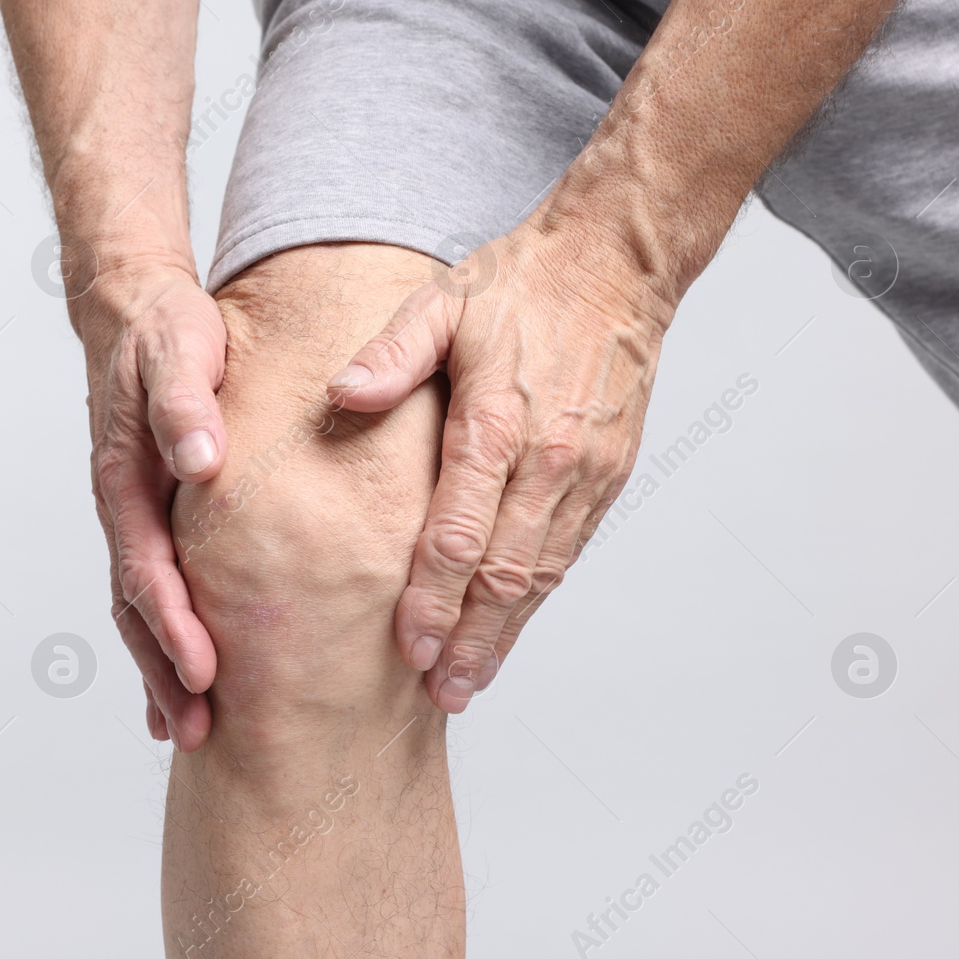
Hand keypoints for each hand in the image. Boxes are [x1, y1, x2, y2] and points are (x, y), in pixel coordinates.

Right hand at [73, 259, 228, 749]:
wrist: (138, 314)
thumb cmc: (166, 331)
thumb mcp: (180, 350)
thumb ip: (186, 403)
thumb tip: (200, 460)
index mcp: (124, 477)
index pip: (147, 565)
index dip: (174, 622)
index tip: (205, 672)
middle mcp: (121, 508)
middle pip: (136, 607)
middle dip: (163, 672)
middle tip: (197, 731)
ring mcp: (132, 518)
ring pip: (139, 609)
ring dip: (159, 670)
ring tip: (189, 730)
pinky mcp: (150, 519)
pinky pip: (150, 591)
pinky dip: (160, 642)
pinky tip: (179, 687)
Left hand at [326, 225, 674, 713]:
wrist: (617, 266)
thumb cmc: (520, 285)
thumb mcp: (442, 304)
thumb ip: (391, 356)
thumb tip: (341, 395)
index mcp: (498, 422)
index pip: (461, 532)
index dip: (435, 596)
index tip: (409, 646)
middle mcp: (548, 461)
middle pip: (507, 574)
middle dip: (471, 640)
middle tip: (440, 692)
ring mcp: (585, 475)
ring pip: (543, 575)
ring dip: (508, 635)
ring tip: (469, 683)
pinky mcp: (608, 478)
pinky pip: (568, 552)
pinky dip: (537, 600)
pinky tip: (511, 630)